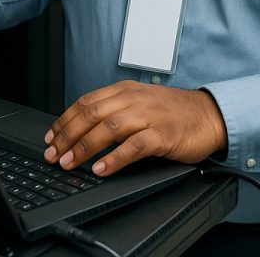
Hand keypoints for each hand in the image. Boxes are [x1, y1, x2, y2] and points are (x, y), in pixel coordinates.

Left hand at [43, 80, 226, 176]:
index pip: (86, 102)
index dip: (64, 119)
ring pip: (108, 127)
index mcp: (124, 90)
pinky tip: (102, 169)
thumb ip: (114, 110)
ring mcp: (148, 115)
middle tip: (53, 153)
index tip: (50, 136)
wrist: (209, 115)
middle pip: (92, 113)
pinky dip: (115, 158)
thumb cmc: (173, 112)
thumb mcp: (139, 103)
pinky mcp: (162, 134)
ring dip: (85, 146)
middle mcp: (133, 99)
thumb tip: (83, 128)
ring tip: (70, 162)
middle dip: (68, 135)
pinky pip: (134, 146)